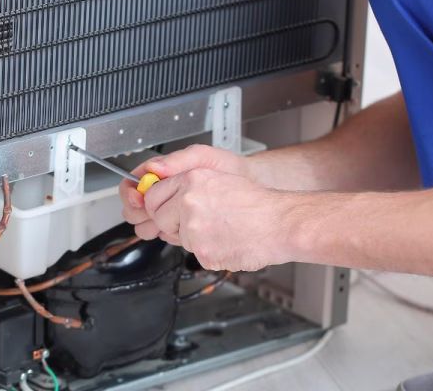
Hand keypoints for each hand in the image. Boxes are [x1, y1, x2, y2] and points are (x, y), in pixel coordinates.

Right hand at [120, 145, 254, 232]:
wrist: (248, 186)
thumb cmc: (226, 168)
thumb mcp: (202, 157)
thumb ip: (177, 160)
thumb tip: (153, 168)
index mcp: (161, 174)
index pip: (131, 184)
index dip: (130, 194)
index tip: (137, 200)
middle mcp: (162, 193)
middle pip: (133, 209)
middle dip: (140, 213)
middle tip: (155, 213)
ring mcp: (170, 211)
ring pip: (145, 225)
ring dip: (153, 226)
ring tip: (172, 221)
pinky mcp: (180, 226)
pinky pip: (164, 234)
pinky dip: (169, 234)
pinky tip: (183, 229)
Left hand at [137, 168, 289, 271]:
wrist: (279, 223)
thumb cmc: (256, 204)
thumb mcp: (218, 179)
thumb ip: (187, 186)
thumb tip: (163, 197)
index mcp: (192, 180)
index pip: (153, 195)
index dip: (159, 206)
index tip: (165, 210)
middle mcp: (188, 201)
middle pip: (159, 218)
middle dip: (173, 224)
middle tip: (199, 222)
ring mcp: (193, 227)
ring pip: (178, 238)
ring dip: (194, 238)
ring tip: (221, 229)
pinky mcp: (202, 250)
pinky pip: (195, 254)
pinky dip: (210, 252)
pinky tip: (227, 241)